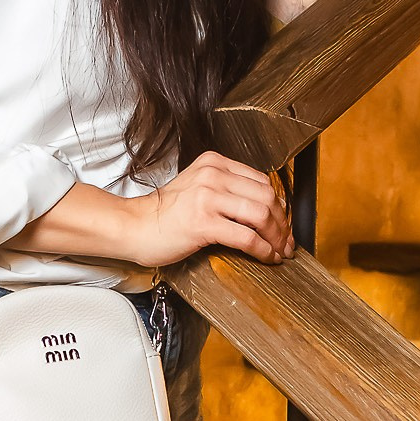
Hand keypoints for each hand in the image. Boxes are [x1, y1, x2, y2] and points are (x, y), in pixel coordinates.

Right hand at [124, 152, 292, 267]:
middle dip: (282, 223)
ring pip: (261, 215)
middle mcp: (213, 176)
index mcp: (214, 163)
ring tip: (278, 252)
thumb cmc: (163, 214)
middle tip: (285, 241)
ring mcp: (208, 198)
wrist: (134, 226)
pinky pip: (246, 237)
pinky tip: (265, 257)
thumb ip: (225, 189)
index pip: (261, 180)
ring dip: (276, 238)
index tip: (283, 223)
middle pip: (267, 196)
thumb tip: (261, 209)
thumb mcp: (196, 187)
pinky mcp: (203, 223)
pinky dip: (262, 250)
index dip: (279, 205)